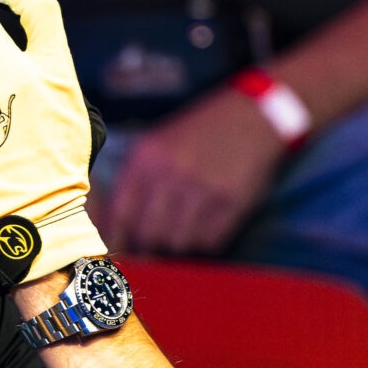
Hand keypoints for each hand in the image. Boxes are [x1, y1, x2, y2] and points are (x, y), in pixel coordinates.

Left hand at [98, 87, 283, 255]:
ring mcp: (203, 190)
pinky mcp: (231, 203)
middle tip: (150, 251)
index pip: (119, 214)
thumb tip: (113, 226)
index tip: (117, 251)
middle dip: (146, 248)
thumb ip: (134, 181)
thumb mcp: (158, 145)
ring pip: (176, 242)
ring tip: (183, 230)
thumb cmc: (199, 134)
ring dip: (176, 244)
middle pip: (146, 234)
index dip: (115, 239)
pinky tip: (206, 223)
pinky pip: (207, 241)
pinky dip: (203, 240)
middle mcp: (171, 174)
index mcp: (146, 159)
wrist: (254, 117)